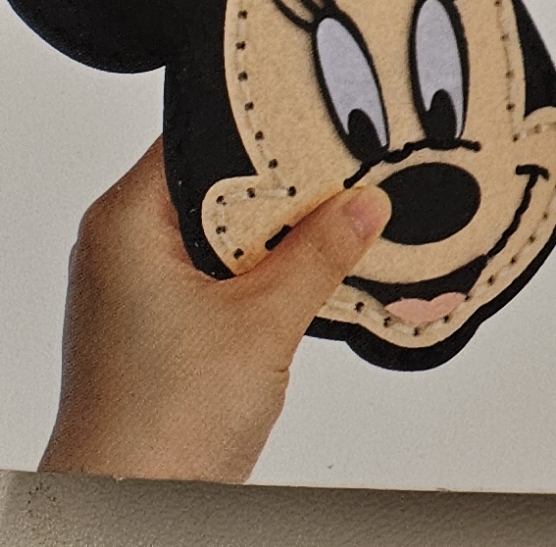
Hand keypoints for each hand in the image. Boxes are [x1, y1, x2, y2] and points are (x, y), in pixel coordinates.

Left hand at [41, 143, 381, 481]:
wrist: (126, 505)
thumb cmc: (160, 423)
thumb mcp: (265, 322)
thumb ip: (321, 253)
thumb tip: (366, 203)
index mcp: (126, 224)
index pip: (201, 137)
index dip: (268, 123)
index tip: (332, 114)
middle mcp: (123, 247)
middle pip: (220, 184)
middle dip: (290, 184)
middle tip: (358, 169)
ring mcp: (139, 288)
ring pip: (227, 232)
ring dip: (284, 233)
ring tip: (349, 220)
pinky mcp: (159, 324)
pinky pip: (223, 272)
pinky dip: (268, 270)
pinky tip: (320, 271)